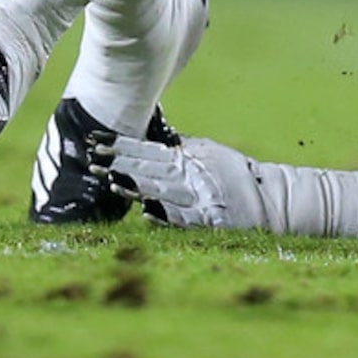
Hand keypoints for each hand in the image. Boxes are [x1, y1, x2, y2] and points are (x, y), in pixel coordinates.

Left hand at [94, 131, 276, 227]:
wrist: (266, 201)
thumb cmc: (235, 175)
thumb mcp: (207, 152)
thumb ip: (180, 147)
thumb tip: (156, 136)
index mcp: (184, 159)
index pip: (144, 149)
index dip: (121, 145)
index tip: (98, 141)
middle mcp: (185, 177)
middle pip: (145, 169)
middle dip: (118, 163)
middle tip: (92, 158)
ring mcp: (193, 199)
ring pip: (157, 191)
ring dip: (133, 186)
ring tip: (109, 180)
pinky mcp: (203, 221)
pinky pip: (178, 219)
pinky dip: (162, 215)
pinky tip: (145, 213)